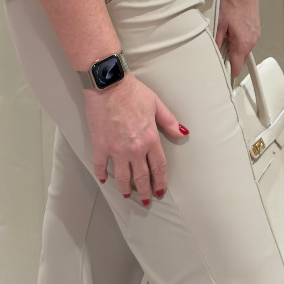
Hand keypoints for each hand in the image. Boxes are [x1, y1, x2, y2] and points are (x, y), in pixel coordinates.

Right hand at [83, 72, 186, 202]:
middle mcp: (135, 149)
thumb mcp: (156, 104)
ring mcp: (116, 150)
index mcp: (150, 139)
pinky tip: (103, 179)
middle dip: (145, 191)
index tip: (160, 190)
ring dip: (125, 189)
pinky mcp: (100, 146)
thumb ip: (169, 122)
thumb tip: (183, 132)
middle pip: (141, 177)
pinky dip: (101, 174)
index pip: (158, 167)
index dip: (160, 181)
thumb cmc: (131, 91)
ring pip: (122, 177)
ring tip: (127, 195)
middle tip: (145, 199)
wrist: (108, 84)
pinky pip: (100, 166)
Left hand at [217, 0, 260, 81]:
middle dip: (231, 59)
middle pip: (242, 60)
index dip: (229, 72)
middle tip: (219, 52)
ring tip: (225, 37)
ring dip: (236, 49)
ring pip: (245, 50)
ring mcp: (256, 35)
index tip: (222, 73)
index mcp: (242, 43)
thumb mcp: (219, 24)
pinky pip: (248, 41)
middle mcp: (252, 41)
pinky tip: (233, 31)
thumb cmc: (231, 3)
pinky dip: (241, 41)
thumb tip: (215, 53)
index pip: (237, 67)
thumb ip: (217, 41)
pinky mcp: (257, 29)